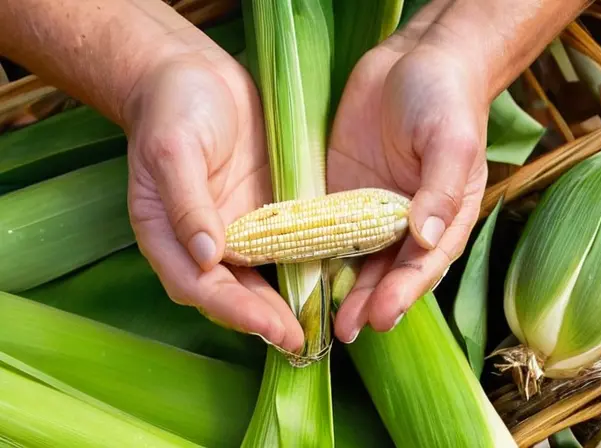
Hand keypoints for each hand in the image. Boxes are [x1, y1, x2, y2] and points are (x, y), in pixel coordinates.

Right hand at [124, 53, 304, 352]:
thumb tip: (205, 254)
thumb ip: (186, 201)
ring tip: (320, 325)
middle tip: (302, 341)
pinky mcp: (265, 210)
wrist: (194, 75)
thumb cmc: (172, 108)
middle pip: (233, 293)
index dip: (234, 311)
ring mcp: (237, 227)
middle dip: (266, 319)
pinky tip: (332, 278)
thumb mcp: (174, 149)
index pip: (199, 286)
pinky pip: (285, 245)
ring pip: (261, 277)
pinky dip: (305, 264)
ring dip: (287, 303)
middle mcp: (204, 241)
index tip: (269, 327)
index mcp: (169, 235)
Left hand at [328, 37, 489, 342]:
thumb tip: (426, 236)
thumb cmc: (446, 99)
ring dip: (341, 288)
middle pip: (387, 271)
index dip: (403, 292)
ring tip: (323, 319)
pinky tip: (297, 270)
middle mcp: (407, 221)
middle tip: (346, 330)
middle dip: (368, 302)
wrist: (416, 59)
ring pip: (356, 257)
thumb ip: (439, 188)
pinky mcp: (342, 191)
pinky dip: (314, 250)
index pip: (423, 264)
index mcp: (442, 216)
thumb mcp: (450, 141)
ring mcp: (372, 208)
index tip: (382, 315)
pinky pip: (327, 226)